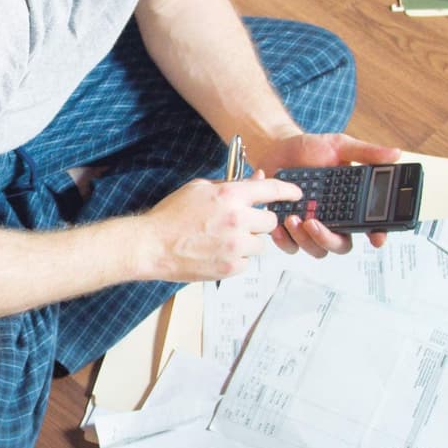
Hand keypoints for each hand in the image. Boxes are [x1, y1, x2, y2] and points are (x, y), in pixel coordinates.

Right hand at [142, 175, 305, 281]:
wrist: (152, 245)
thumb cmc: (171, 216)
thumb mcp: (200, 189)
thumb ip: (231, 185)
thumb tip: (257, 180)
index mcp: (230, 195)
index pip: (271, 190)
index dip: (288, 190)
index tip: (296, 194)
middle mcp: (237, 220)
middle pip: (270, 221)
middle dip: (259, 221)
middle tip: (241, 222)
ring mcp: (236, 246)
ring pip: (261, 243)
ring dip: (249, 241)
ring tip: (224, 239)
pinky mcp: (231, 267)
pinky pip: (248, 261)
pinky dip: (238, 258)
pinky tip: (217, 252)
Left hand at [243, 132, 402, 258]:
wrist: (277, 148)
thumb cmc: (310, 149)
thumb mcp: (340, 146)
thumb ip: (367, 153)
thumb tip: (395, 153)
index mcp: (350, 204)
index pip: (370, 226)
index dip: (377, 235)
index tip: (376, 239)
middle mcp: (333, 219)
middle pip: (341, 245)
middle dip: (328, 240)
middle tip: (314, 223)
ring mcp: (311, 226)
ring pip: (316, 250)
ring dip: (305, 240)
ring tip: (293, 218)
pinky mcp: (289, 229)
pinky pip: (291, 247)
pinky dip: (284, 240)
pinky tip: (279, 225)